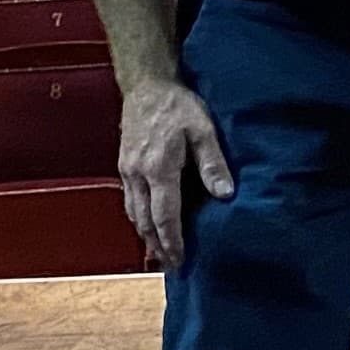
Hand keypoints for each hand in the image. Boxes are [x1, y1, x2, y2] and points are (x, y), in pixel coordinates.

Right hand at [119, 77, 233, 270]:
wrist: (146, 84)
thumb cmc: (177, 105)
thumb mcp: (202, 128)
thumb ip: (212, 163)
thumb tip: (225, 194)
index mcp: (158, 169)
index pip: (164, 217)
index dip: (172, 242)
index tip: (180, 261)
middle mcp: (138, 174)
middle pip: (145, 221)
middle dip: (157, 246)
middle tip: (170, 266)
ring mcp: (127, 169)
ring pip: (133, 212)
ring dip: (146, 234)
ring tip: (160, 251)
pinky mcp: (123, 163)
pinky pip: (129, 199)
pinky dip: (138, 217)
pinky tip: (148, 221)